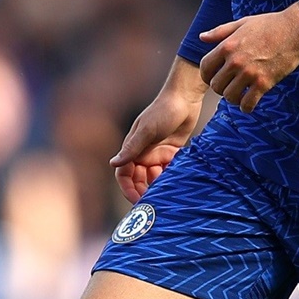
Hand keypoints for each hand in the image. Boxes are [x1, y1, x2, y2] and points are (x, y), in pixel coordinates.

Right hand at [110, 62, 204, 203]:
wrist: (185, 98)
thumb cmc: (163, 110)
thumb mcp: (147, 130)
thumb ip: (132, 148)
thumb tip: (113, 164)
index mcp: (133, 148)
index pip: (124, 174)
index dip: (128, 188)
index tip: (137, 201)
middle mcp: (143, 153)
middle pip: (140, 179)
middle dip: (146, 190)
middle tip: (157, 198)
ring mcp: (157, 153)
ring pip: (154, 176)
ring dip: (160, 183)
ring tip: (170, 183)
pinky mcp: (171, 152)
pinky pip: (168, 170)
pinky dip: (171, 174)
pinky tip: (178, 175)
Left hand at [199, 3, 298, 112]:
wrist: (295, 29)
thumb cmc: (270, 24)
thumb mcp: (241, 23)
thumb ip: (220, 32)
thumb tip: (202, 37)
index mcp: (227, 46)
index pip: (205, 68)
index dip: (207, 75)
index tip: (213, 77)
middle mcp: (235, 61)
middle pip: (215, 85)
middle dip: (220, 88)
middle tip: (229, 86)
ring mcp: (249, 73)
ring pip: (229, 97)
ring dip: (233, 98)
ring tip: (239, 94)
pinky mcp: (264, 83)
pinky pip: (248, 103)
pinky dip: (247, 106)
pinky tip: (249, 103)